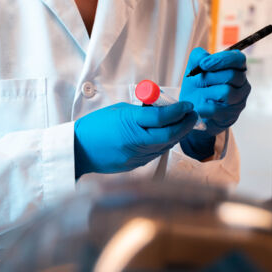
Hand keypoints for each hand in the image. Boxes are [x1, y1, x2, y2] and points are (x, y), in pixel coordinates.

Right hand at [74, 101, 196, 177]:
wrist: (78, 149)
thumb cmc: (96, 126)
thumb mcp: (120, 111)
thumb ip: (142, 112)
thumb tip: (164, 111)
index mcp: (128, 123)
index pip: (161, 117)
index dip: (178, 110)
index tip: (187, 105)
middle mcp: (133, 141)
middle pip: (168, 134)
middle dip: (184, 124)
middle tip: (192, 115)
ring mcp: (135, 156)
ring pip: (165, 146)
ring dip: (177, 134)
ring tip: (184, 124)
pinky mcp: (134, 166)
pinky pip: (156, 154)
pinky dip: (165, 144)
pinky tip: (169, 136)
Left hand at [179, 47, 250, 159]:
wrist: (192, 109)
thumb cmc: (197, 86)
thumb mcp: (194, 67)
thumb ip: (198, 57)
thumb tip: (203, 59)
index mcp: (237, 68)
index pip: (238, 59)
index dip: (222, 60)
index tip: (203, 64)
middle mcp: (243, 84)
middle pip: (231, 75)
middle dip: (210, 77)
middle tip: (197, 82)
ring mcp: (239, 101)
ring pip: (226, 92)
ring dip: (206, 92)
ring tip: (199, 94)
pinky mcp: (231, 116)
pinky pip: (216, 109)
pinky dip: (203, 106)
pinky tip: (198, 106)